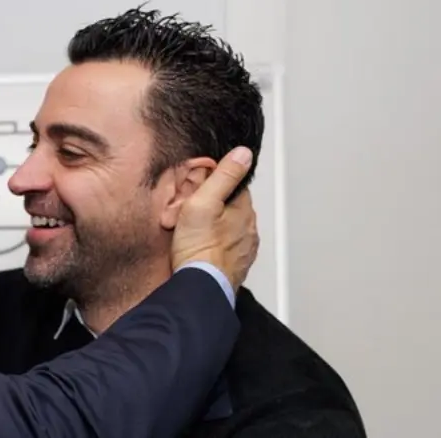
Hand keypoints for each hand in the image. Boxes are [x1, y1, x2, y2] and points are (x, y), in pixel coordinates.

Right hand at [171, 147, 259, 289]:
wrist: (200, 288)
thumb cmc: (198, 249)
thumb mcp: (203, 202)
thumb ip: (224, 176)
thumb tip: (242, 153)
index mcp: (244, 209)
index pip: (234, 185)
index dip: (215, 184)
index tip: (198, 189)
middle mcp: (249, 229)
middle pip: (232, 208)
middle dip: (215, 207)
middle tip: (191, 212)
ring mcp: (244, 250)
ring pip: (230, 229)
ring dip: (216, 228)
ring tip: (192, 233)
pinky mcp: (236, 267)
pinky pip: (226, 249)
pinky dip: (215, 247)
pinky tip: (199, 250)